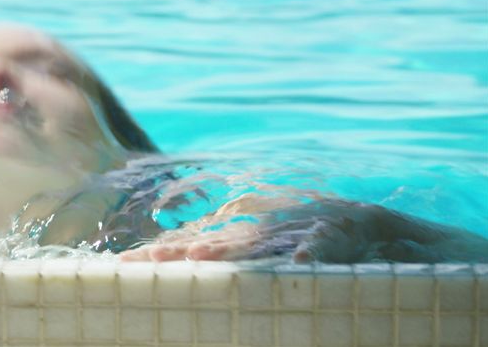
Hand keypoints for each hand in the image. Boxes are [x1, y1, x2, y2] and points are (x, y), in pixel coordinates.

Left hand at [120, 194, 432, 262]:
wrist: (363, 223)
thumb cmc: (303, 235)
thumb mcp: (258, 246)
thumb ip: (223, 251)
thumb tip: (183, 260)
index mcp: (240, 236)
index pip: (191, 245)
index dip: (159, 254)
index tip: (124, 264)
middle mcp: (257, 232)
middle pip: (209, 244)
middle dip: (176, 252)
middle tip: (146, 260)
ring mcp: (289, 233)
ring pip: (251, 243)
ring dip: (225, 251)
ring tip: (195, 258)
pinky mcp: (327, 236)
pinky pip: (317, 248)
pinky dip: (307, 254)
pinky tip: (295, 265)